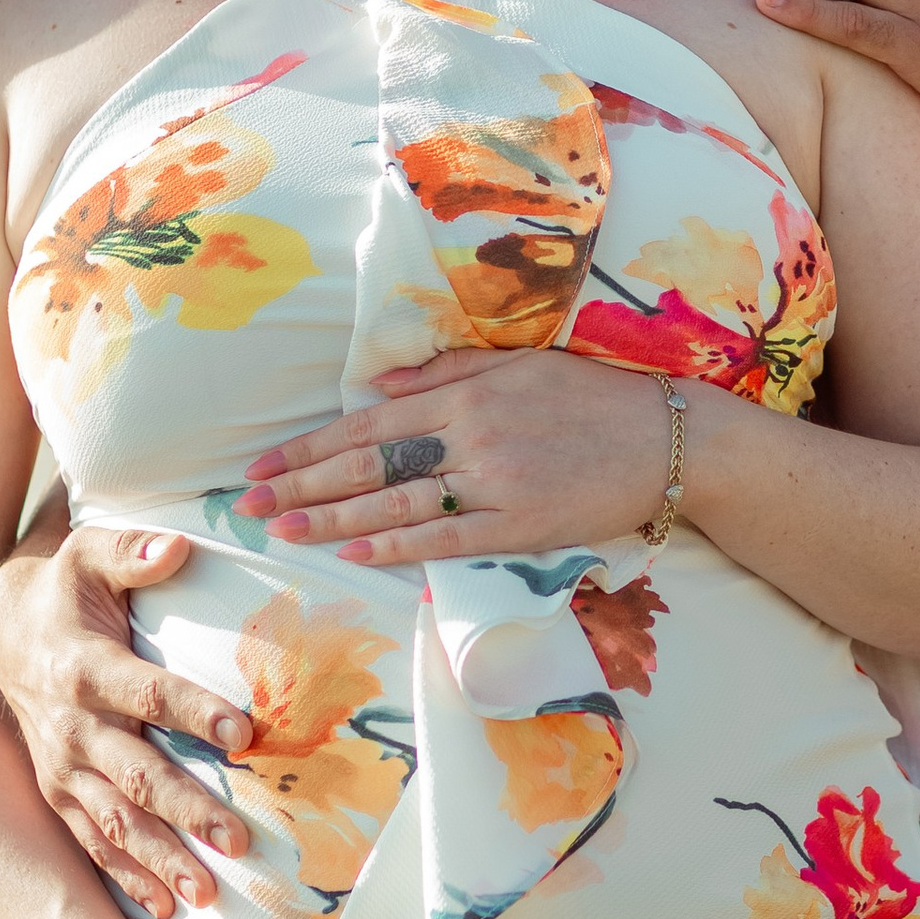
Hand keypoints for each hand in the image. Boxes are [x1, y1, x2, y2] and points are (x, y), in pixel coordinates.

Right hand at [0, 521, 257, 918]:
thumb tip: (178, 543)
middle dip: (187, 809)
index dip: (193, 712)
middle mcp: (71, 726)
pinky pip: (94, 841)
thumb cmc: (65, 589)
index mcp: (83, 668)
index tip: (244, 732)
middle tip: (241, 839)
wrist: (4, 632)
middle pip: (136, 773)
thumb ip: (132, 550)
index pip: (146, 693)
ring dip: (161, 857)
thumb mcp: (88, 554)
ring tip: (209, 892)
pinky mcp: (60, 793)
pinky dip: (126, 875)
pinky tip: (164, 907)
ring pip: (116, 820)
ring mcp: (63, 767)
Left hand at [235, 343, 677, 565]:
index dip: (314, 444)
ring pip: (397, 502)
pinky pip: (445, 539)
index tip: (269, 463)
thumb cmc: (594, 399)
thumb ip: (449, 370)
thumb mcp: (520, 365)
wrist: (667, 440)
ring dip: (333, 518)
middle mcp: (472, 432)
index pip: (371, 420)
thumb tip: (380, 380)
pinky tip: (354, 553)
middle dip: (305, 483)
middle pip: (371, 461)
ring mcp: (495, 481)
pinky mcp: (520, 525)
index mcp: (467, 391)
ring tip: (284, 528)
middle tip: (252, 501)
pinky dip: (396, 547)